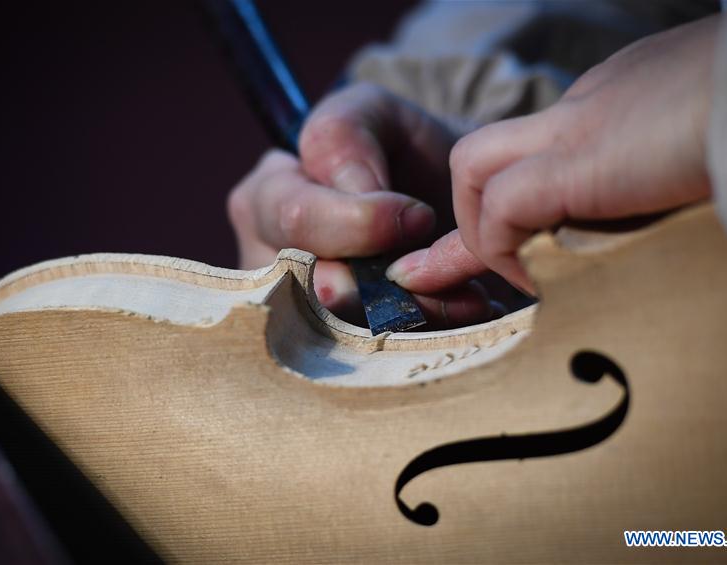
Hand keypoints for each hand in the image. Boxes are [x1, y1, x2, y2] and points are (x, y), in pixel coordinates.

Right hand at [227, 83, 497, 327]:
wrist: (435, 202)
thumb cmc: (396, 153)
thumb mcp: (371, 114)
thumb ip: (346, 135)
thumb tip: (356, 196)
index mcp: (264, 198)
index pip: (293, 219)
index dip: (360, 223)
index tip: (420, 217)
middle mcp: (267, 264)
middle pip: (315, 291)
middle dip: (390, 288)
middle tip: (447, 274)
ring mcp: (296, 314)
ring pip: (345, 337)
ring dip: (414, 321)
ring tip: (462, 298)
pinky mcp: (335, 350)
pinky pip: (371, 361)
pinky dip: (422, 342)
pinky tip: (457, 318)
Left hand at [387, 16, 719, 294]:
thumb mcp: (700, 154)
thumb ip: (666, 176)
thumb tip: (672, 212)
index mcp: (614, 100)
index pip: (534, 146)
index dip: (514, 197)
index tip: (518, 245)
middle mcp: (583, 105)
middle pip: (486, 152)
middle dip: (472, 211)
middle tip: (487, 262)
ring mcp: (573, 126)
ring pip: (472, 165)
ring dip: (480, 228)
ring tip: (519, 275)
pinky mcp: (575, 161)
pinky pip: (503, 206)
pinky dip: (504, 248)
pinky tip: (539, 280)